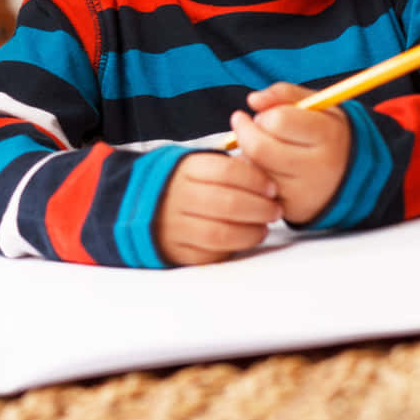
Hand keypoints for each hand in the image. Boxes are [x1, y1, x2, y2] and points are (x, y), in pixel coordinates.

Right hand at [154, 152, 281, 265]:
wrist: (144, 205)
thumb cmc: (185, 183)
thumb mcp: (199, 165)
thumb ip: (229, 168)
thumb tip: (267, 179)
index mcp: (186, 169)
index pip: (227, 171)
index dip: (255, 180)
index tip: (272, 188)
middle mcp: (178, 196)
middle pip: (227, 203)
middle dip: (259, 208)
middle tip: (275, 210)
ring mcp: (174, 225)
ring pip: (220, 233)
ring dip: (250, 232)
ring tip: (263, 227)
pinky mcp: (175, 250)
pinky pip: (208, 254)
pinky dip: (231, 249)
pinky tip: (244, 240)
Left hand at [230, 82, 350, 224]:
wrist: (354, 177)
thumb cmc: (330, 135)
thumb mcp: (318, 106)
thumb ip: (285, 94)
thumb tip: (253, 99)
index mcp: (328, 135)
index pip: (278, 121)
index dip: (265, 114)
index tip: (263, 113)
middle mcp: (318, 167)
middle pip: (260, 148)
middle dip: (246, 132)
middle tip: (247, 126)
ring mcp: (304, 192)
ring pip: (255, 169)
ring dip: (248, 154)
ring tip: (263, 147)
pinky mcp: (292, 210)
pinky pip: (258, 189)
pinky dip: (254, 175)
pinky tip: (267, 168)